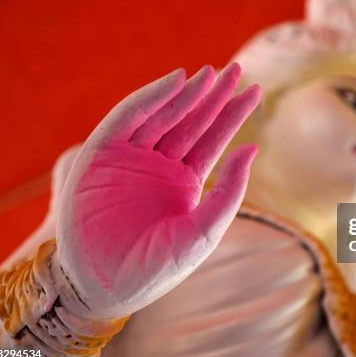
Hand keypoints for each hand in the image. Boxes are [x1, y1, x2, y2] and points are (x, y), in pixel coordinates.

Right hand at [56, 63, 259, 318]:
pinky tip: (178, 82)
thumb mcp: (204, 229)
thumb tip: (253, 147)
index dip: (233, 115)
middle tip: (236, 69)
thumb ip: (229, 189)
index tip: (254, 91)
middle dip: (214, 96)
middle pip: (192, 121)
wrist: (107, 287)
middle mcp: (159, 164)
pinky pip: (128, 117)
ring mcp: (130, 157)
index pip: (213, 139)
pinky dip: (151, 98)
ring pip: (164, 114)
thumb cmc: (158, 267)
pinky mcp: (101, 154)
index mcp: (184, 180)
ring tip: (213, 74)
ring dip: (188, 93)